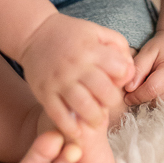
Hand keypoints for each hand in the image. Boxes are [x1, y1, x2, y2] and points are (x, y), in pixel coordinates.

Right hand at [19, 13, 134, 139]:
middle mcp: (76, 65)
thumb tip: (130, 68)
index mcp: (91, 50)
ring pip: (84, 107)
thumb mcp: (96, 31)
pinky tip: (78, 131)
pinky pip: (59, 116)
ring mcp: (59, 81)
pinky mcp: (44, 93)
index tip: (117, 80)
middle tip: (107, 102)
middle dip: (111, 100)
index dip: (123, 77)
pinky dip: (71, 128)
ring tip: (96, 119)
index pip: (119, 69)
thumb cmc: (71, 35)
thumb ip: (118, 45)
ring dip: (95, 118)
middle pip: (105, 92)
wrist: (34, 33)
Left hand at [123, 28, 163, 105]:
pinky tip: (163, 90)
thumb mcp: (148, 51)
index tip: (127, 96)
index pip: (152, 90)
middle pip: (158, 101)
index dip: (136, 96)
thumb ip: (138, 69)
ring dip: (155, 101)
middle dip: (145, 98)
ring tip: (153, 86)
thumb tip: (129, 89)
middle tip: (140, 88)